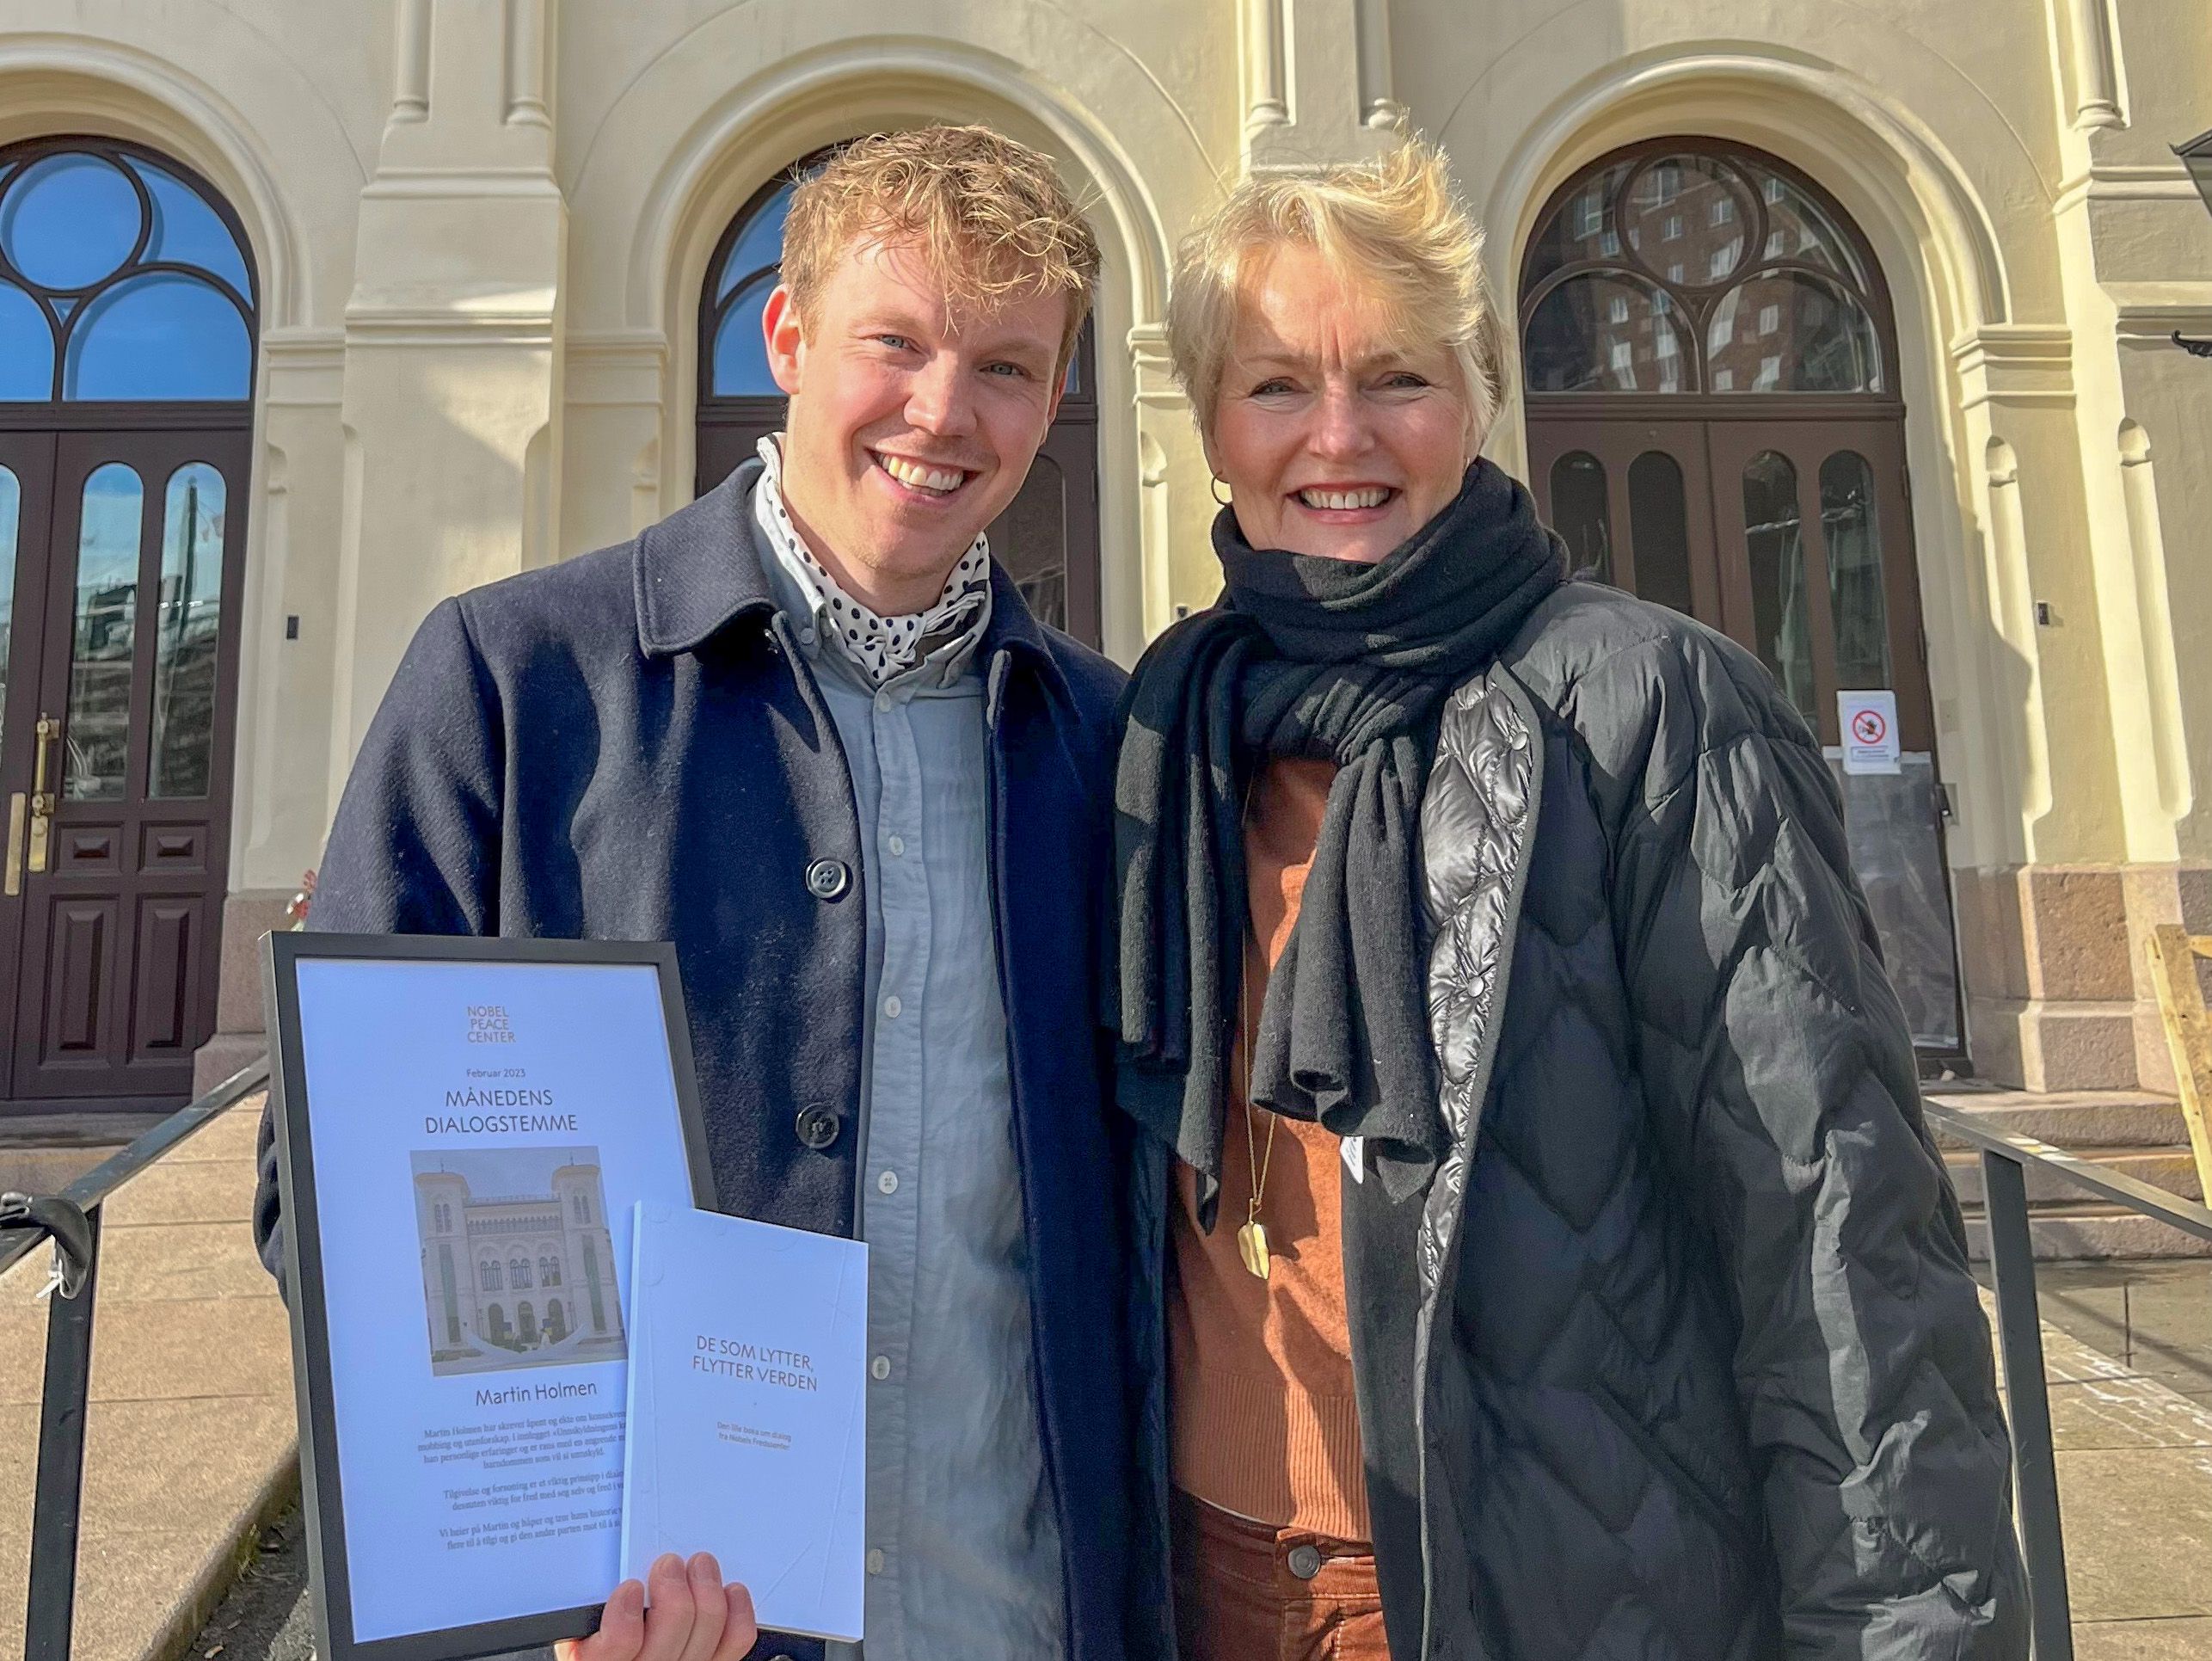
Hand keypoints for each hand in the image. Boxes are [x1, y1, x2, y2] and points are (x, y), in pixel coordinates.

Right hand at [555, 1552, 757, 1660]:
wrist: (633, 1658)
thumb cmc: (602, 1635)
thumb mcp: (580, 1622)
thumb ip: (588, 1598)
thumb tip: (601, 1560)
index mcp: (599, 1658)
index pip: (616, 1647)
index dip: (625, 1616)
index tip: (630, 1586)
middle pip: (669, 1632)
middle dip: (673, 1589)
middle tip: (669, 1563)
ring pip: (707, 1628)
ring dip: (706, 1588)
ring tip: (699, 1565)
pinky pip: (736, 1640)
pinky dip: (738, 1610)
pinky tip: (729, 1591)